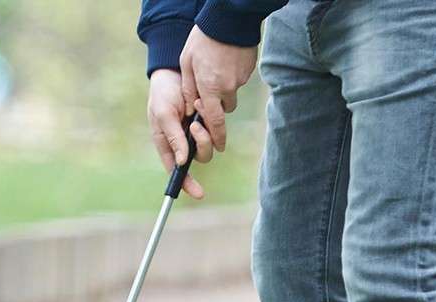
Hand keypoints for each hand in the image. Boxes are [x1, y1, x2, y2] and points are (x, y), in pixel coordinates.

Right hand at [148, 69, 207, 198]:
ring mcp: (196, 133)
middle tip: (195, 124)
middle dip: (201, 143)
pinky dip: (210, 117)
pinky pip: (216, 128)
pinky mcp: (207, 121)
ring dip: (206, 129)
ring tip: (196, 107)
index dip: (188, 184)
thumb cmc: (162, 94)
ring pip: (210, 144)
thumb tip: (183, 162)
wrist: (173, 71)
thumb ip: (174, 138)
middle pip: (200, 157)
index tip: (199, 193)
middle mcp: (183, 143)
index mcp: (168, 145)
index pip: (178, 171)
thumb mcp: (163, 114)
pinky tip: (200, 103)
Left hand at [179, 26, 256, 152]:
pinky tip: (225, 60)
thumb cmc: (202, 40)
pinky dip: (231, 75)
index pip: (214, 122)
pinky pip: (238, 80)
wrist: (228, 19)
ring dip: (223, 88)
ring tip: (215, 67)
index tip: (219, 148)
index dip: (217, 137)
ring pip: (231, 93)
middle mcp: (228, 88)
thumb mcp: (187, 63)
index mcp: (210, 89)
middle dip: (216, 106)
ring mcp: (240, 79)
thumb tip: (192, 109)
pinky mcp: (249, 71)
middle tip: (207, 89)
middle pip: (224, 109)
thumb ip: (189, 89)